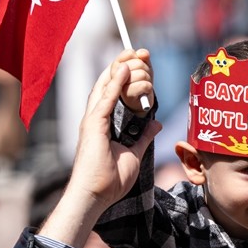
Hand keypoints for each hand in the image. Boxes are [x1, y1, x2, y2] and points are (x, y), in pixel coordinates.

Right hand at [64, 52, 162, 208]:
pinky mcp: (93, 127)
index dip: (123, 76)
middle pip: (106, 84)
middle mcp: (94, 119)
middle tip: (137, 51)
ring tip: (132, 53)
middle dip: (121, 65)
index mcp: (102, 125)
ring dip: (118, 68)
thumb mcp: (134, 155)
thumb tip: (156, 125)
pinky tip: (124, 70)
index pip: (112, 93)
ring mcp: (92, 122)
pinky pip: (105, 100)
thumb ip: (143, 138)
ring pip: (104, 86)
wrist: (95, 196)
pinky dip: (115, 84)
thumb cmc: (109, 182)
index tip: (138, 63)